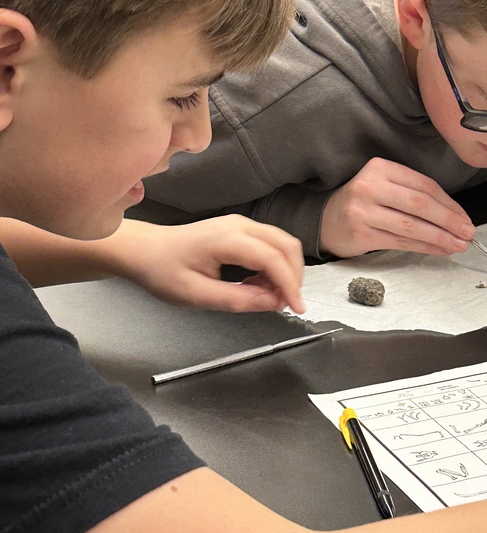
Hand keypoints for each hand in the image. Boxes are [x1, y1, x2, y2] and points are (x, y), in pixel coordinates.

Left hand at [110, 218, 304, 313]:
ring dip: (286, 270)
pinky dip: (275, 265)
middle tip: (286, 305)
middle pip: (286, 245)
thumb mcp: (195, 295)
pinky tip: (260, 283)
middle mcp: (239, 225)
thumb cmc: (162, 271)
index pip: (272, 258)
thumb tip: (272, 303)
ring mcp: (240, 224)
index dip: (290, 285)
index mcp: (226, 239)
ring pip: (282, 243)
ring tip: (271, 296)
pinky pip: (270, 244)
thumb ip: (236, 299)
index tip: (297, 309)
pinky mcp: (239, 229)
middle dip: (294, 276)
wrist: (143, 250)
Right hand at [320, 158, 474, 257]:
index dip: (449, 204)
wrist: (326, 219)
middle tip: (468, 233)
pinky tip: (440, 250)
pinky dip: (424, 247)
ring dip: (440, 237)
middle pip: (420, 205)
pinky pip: (401, 242)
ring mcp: (364, 211)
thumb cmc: (363, 203)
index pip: (424, 185)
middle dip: (449, 221)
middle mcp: (370, 186)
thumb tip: (455, 215)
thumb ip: (413, 194)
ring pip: (412, 226)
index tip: (465, 218)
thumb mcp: (384, 186)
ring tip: (458, 245)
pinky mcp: (361, 234)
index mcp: (381, 168)